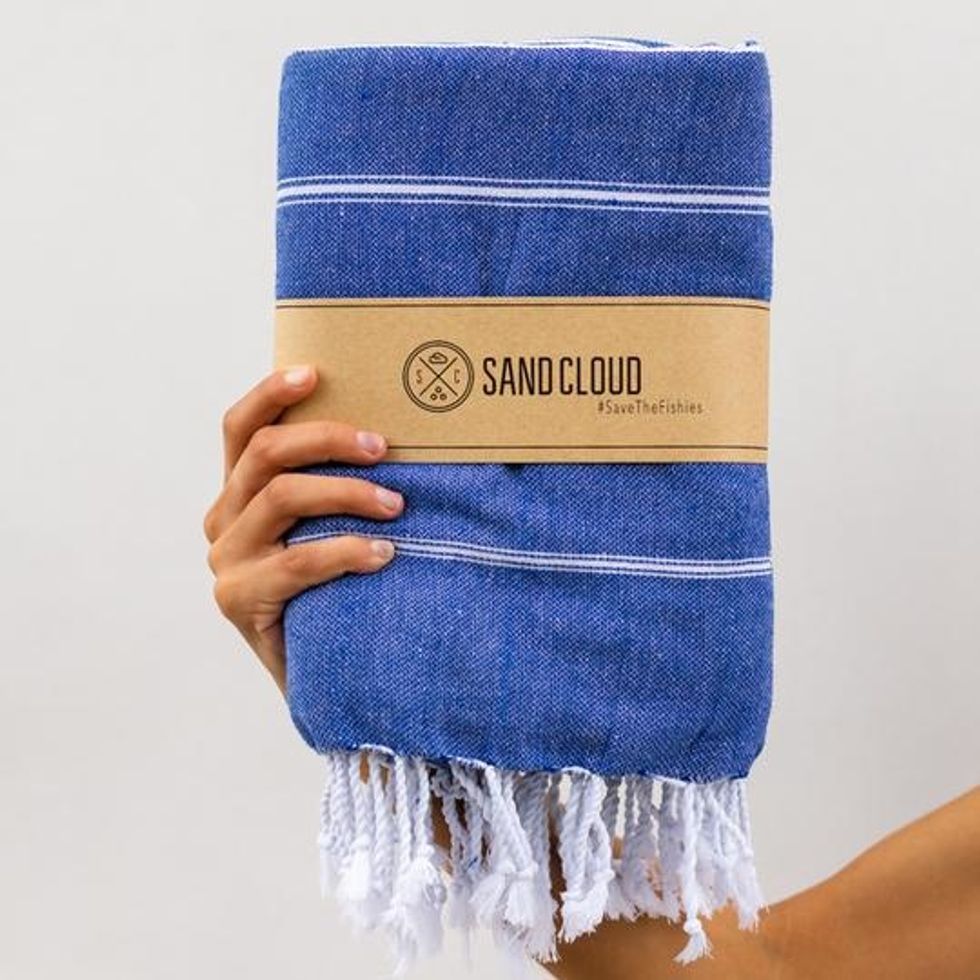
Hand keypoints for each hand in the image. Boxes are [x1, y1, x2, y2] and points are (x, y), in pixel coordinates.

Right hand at [203, 364, 403, 694]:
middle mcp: (223, 518)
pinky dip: (346, 551)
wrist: (320, 674)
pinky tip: (384, 554)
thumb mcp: (327, 527)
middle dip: (329, 440)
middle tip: (384, 447)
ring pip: (282, 497)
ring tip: (398, 506)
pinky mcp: (237, 600)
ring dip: (348, 493)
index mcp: (238, 491)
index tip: (315, 373)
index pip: (241, 428)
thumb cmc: (336, 588)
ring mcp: (226, 560)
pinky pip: (297, 561)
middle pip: (265, 453)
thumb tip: (396, 437)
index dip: (271, 394)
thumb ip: (334, 487)